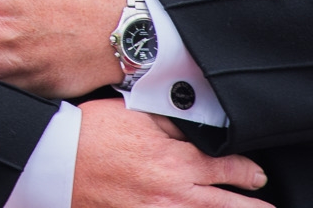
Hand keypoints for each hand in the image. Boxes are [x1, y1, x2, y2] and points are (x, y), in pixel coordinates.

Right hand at [71, 99, 263, 206]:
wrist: (55, 163)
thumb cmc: (89, 134)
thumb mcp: (133, 113)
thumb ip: (170, 120)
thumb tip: (199, 125)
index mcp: (175, 161)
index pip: (226, 169)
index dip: (248, 172)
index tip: (257, 175)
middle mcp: (174, 194)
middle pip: (228, 206)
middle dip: (253, 207)